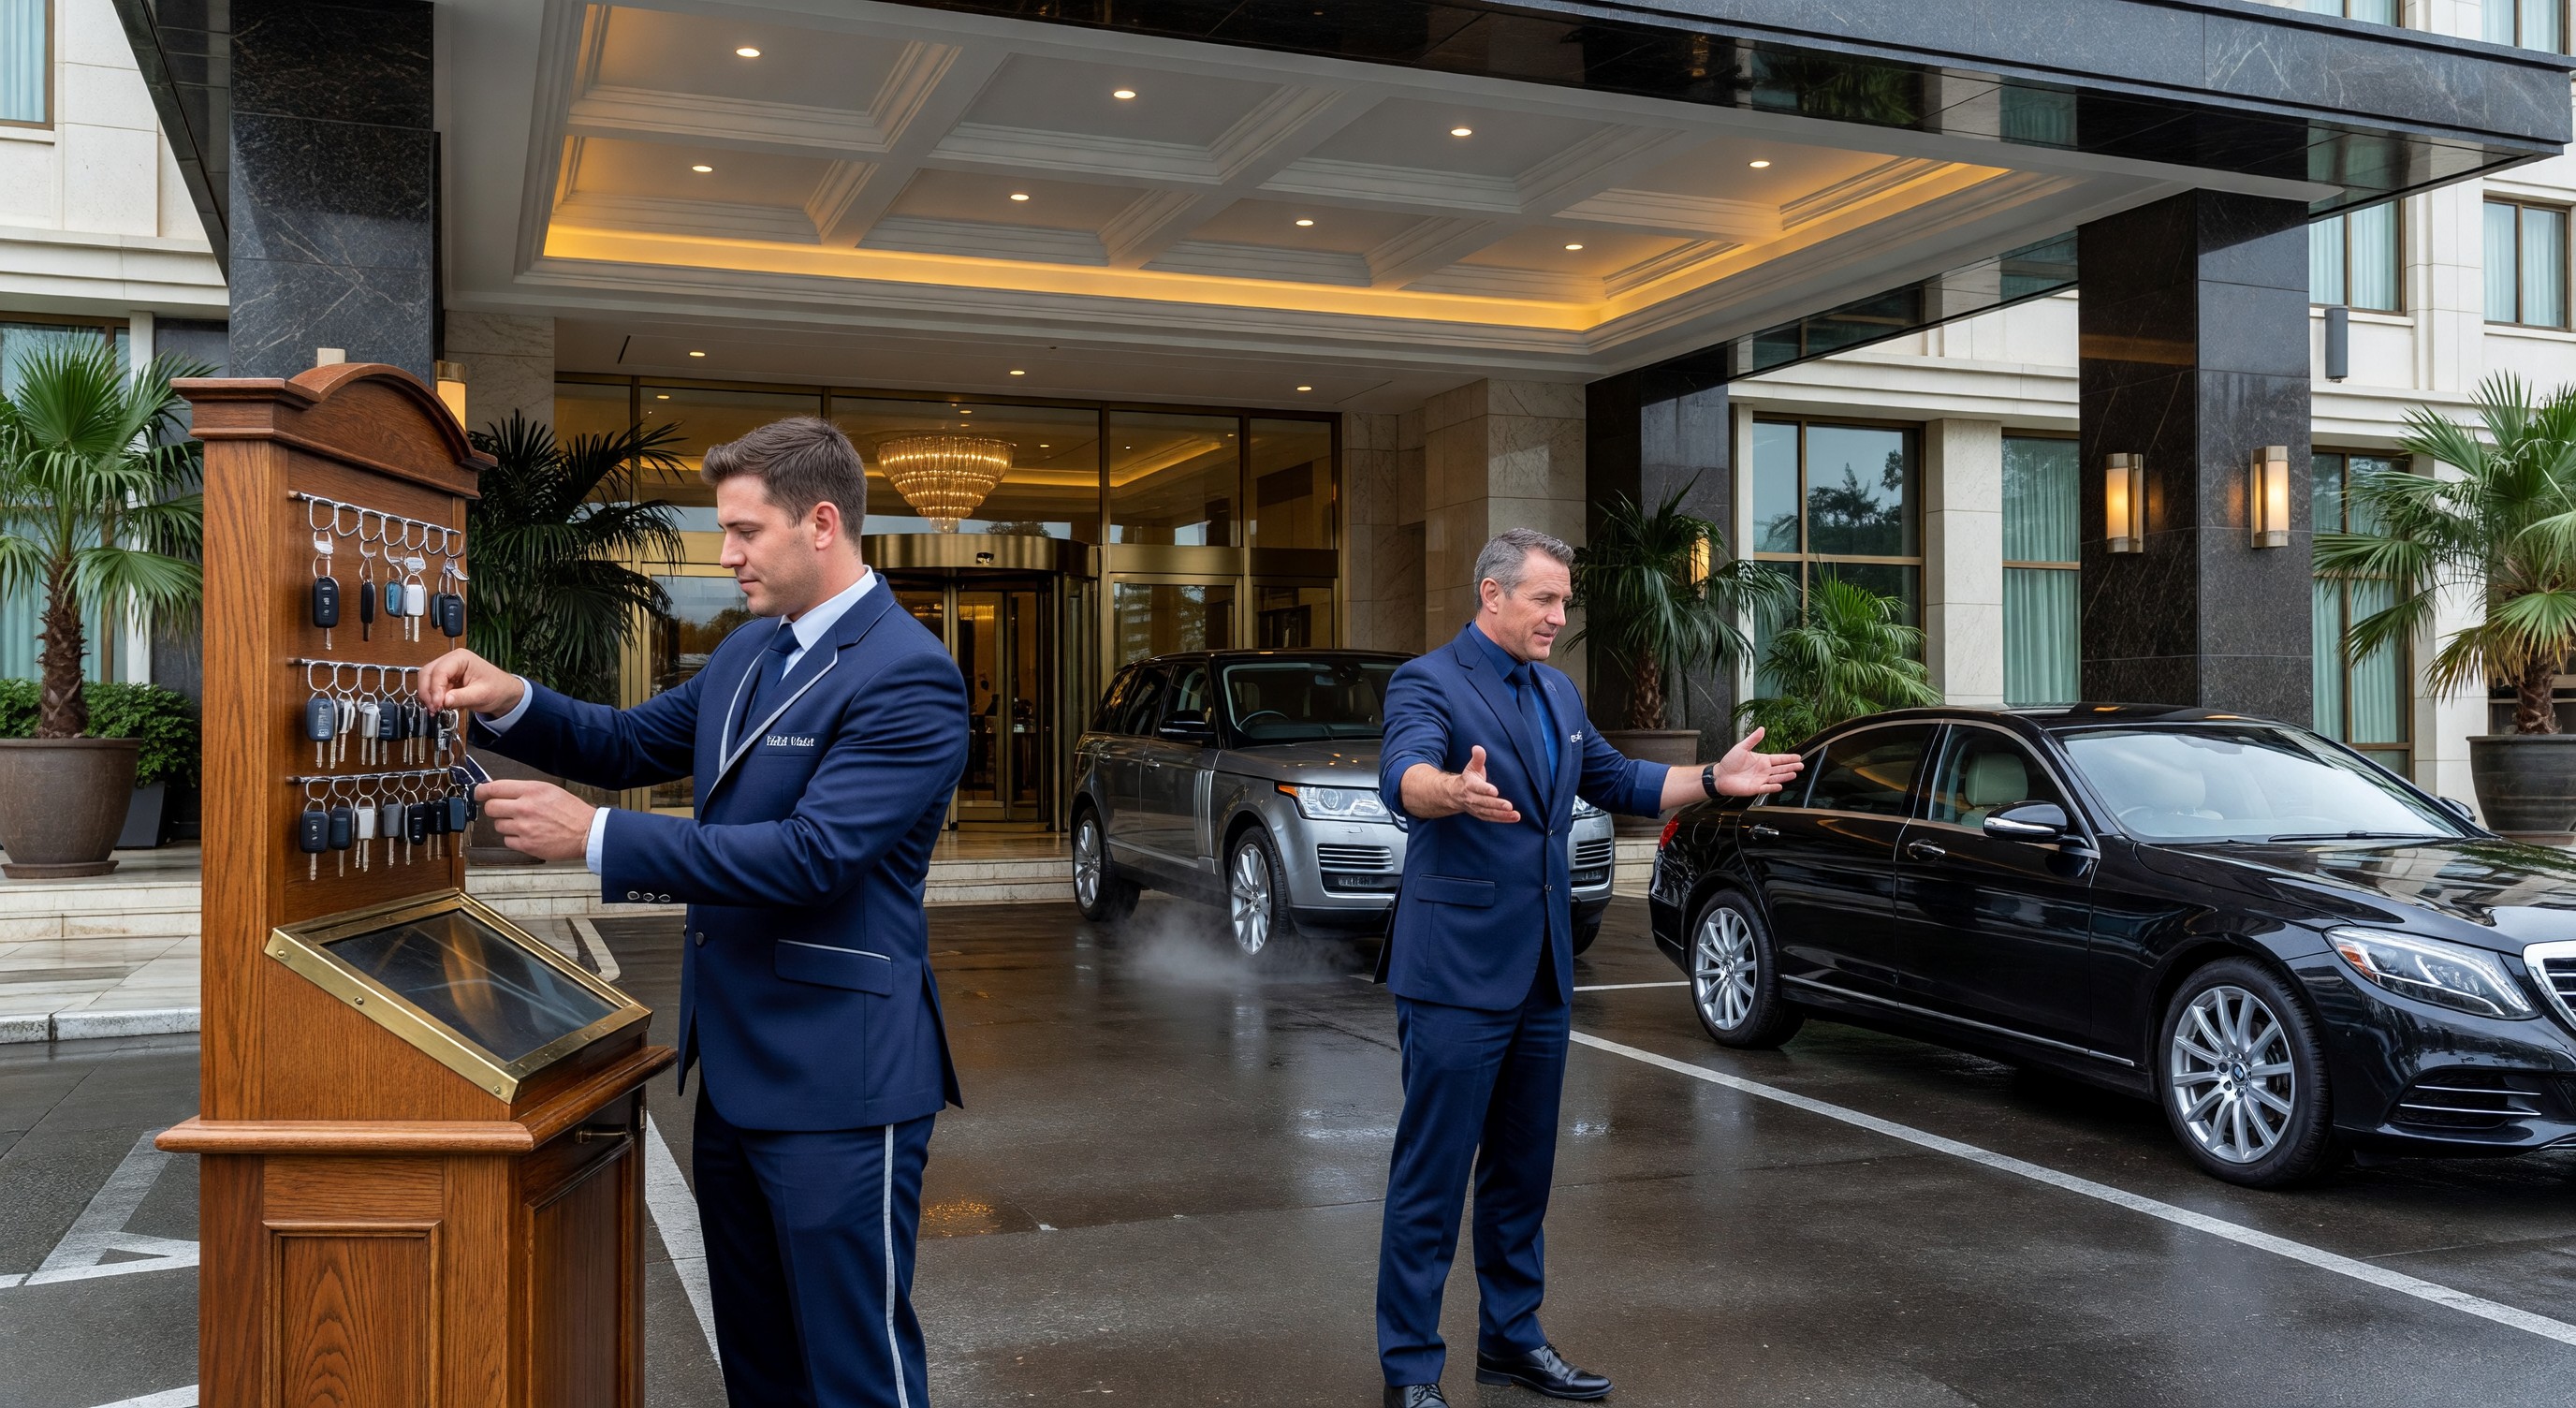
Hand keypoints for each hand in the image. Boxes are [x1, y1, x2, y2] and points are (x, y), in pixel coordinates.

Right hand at [419, 648, 524, 717]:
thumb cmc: (497, 688)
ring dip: (428, 695)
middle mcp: (451, 660)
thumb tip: (444, 701)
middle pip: (427, 673)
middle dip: (427, 692)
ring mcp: (447, 669)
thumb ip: (461, 697)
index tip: (437, 704)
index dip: (435, 688)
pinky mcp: (445, 680)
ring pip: (426, 680)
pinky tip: (439, 707)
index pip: (440, 670)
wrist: (504, 693)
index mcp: (461, 657)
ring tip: (436, 709)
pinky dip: (432, 698)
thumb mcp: (481, 694)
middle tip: (434, 708)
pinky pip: (432, 687)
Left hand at [475, 779, 595, 862]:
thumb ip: (525, 791)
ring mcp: (524, 827)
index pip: (494, 788)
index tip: (479, 793)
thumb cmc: (572, 811)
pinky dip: (514, 838)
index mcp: (531, 791)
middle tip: (502, 811)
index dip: (482, 791)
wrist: (587, 832)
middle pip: (491, 808)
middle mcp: (525, 807)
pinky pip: (507, 841)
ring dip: (507, 825)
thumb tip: (503, 793)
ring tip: (524, 824)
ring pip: (498, 825)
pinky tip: (528, 835)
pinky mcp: (526, 844)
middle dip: (494, 809)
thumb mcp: (550, 790)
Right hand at [1449, 745, 1520, 823]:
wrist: (1455, 795)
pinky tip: (1514, 818)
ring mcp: (1476, 808)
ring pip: (1489, 812)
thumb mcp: (1471, 767)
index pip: (1477, 788)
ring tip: (1515, 815)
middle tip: (1509, 806)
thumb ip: (1477, 758)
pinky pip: (1492, 818)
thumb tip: (1478, 748)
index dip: (1485, 789)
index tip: (1494, 791)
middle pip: (1485, 802)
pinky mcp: (1481, 814)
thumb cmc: (1468, 779)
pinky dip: (1503, 819)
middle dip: (1496, 804)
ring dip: (1502, 814)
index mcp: (1469, 785)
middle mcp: (1472, 798)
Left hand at [1711, 727, 1804, 796]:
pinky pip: (1767, 788)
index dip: (1788, 758)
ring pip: (1776, 777)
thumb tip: (1762, 728)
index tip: (1798, 757)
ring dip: (1785, 776)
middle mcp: (1763, 770)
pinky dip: (1773, 787)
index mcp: (1762, 760)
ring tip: (1795, 774)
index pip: (1778, 759)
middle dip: (1791, 767)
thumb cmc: (1730, 761)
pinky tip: (1780, 785)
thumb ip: (1753, 739)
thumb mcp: (1742, 747)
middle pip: (1780, 768)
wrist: (1720, 775)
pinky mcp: (1756, 788)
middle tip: (1801, 766)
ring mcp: (1760, 779)